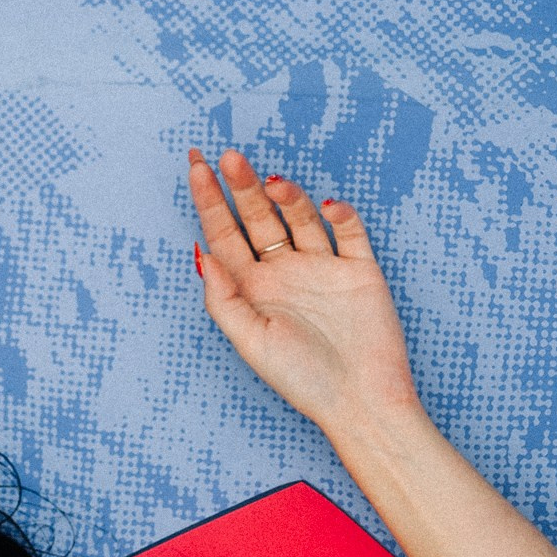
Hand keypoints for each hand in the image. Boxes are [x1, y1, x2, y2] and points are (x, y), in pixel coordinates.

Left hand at [188, 149, 425, 434]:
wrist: (361, 400)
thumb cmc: (301, 379)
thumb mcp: (250, 342)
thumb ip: (224, 298)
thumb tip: (201, 252)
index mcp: (251, 287)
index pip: (224, 234)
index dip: (208, 200)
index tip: (194, 166)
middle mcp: (284, 271)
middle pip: (258, 217)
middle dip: (241, 187)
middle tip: (227, 156)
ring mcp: (322, 267)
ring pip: (301, 217)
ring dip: (287, 196)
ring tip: (271, 182)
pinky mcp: (360, 271)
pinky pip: (350, 232)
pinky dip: (340, 215)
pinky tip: (328, 207)